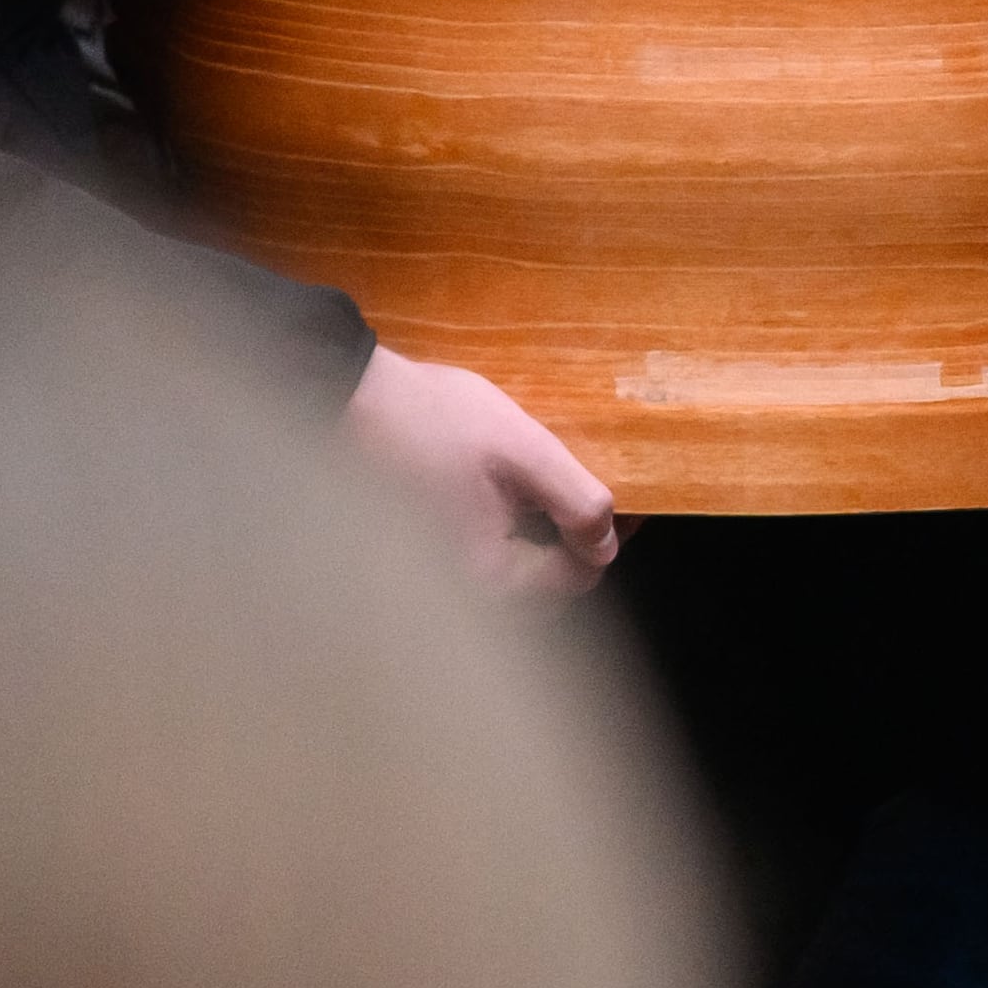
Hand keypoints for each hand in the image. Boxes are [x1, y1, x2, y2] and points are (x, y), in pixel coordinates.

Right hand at [346, 347, 617, 594]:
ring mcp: (444, 571)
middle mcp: (466, 587)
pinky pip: (491, 554)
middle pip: (547, 585)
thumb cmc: (436, 420)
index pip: (576, 578)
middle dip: (579, 546)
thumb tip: (607, 543)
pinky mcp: (433, 549)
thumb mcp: (523, 449)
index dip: (611, 539)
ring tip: (563, 493)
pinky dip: (518, 534)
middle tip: (602, 498)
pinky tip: (520, 496)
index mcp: (491, 574)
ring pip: (520, 572)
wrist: (355, 400)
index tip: (633, 502)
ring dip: (549, 541)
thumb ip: (575, 500)